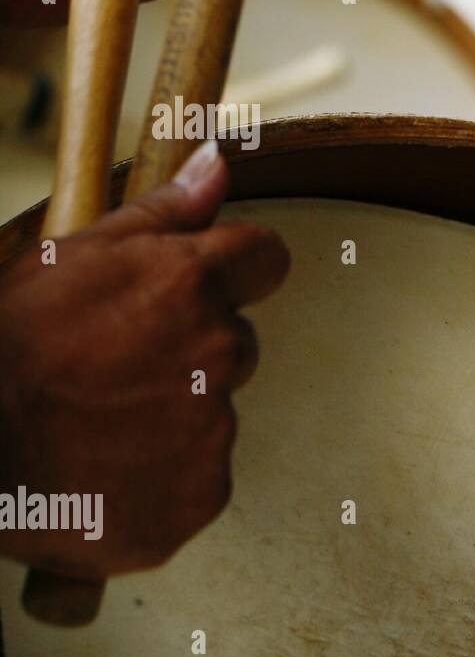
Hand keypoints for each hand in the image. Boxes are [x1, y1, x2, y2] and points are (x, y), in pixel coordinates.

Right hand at [0, 141, 289, 576]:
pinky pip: (200, 477)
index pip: (267, 258)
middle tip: (111, 366)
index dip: (237, 269)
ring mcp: (214, 431)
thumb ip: (160, 213)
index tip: (203, 286)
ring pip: (213, 412)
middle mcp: (217, 354)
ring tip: (97, 422)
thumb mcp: (67, 258)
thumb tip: (218, 162)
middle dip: (190, 350)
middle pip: (236, 343)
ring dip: (172, 416)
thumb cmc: (6, 347)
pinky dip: (163, 477)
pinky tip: (107, 470)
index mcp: (191, 285)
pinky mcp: (202, 495)